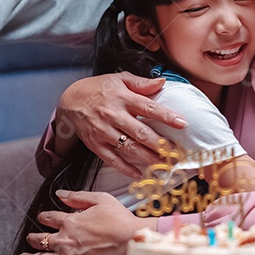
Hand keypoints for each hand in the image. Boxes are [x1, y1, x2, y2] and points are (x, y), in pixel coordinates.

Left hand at [18, 190, 153, 254]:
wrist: (132, 242)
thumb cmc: (120, 221)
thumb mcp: (100, 199)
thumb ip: (78, 196)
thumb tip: (60, 193)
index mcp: (70, 222)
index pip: (49, 218)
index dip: (43, 217)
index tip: (42, 217)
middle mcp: (65, 241)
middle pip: (40, 239)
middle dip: (33, 238)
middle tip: (30, 238)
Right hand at [54, 73, 185, 178]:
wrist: (70, 100)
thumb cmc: (99, 88)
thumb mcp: (120, 79)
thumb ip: (142, 83)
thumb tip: (163, 82)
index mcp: (123, 98)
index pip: (148, 107)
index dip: (166, 116)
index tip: (183, 124)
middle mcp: (114, 115)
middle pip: (141, 132)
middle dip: (161, 145)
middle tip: (177, 154)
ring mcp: (104, 132)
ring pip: (129, 148)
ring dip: (148, 158)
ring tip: (165, 165)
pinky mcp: (95, 145)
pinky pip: (112, 160)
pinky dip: (126, 169)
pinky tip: (140, 175)